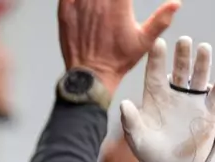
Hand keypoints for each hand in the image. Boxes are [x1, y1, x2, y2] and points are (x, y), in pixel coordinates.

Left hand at [58, 0, 180, 93]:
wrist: (90, 76)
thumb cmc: (117, 60)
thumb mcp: (144, 41)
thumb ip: (161, 20)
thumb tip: (176, 3)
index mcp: (118, 5)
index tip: (125, 1)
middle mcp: (97, 2)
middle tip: (114, 3)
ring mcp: (78, 6)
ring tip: (101, 4)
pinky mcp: (64, 12)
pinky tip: (85, 2)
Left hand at [121, 37, 214, 161]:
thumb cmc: (148, 151)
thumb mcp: (135, 137)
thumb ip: (130, 121)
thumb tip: (124, 104)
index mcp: (154, 98)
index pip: (154, 74)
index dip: (156, 59)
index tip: (157, 43)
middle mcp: (173, 96)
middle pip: (178, 71)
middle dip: (181, 56)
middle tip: (184, 41)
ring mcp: (191, 103)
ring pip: (197, 78)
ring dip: (200, 64)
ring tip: (202, 48)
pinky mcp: (207, 114)